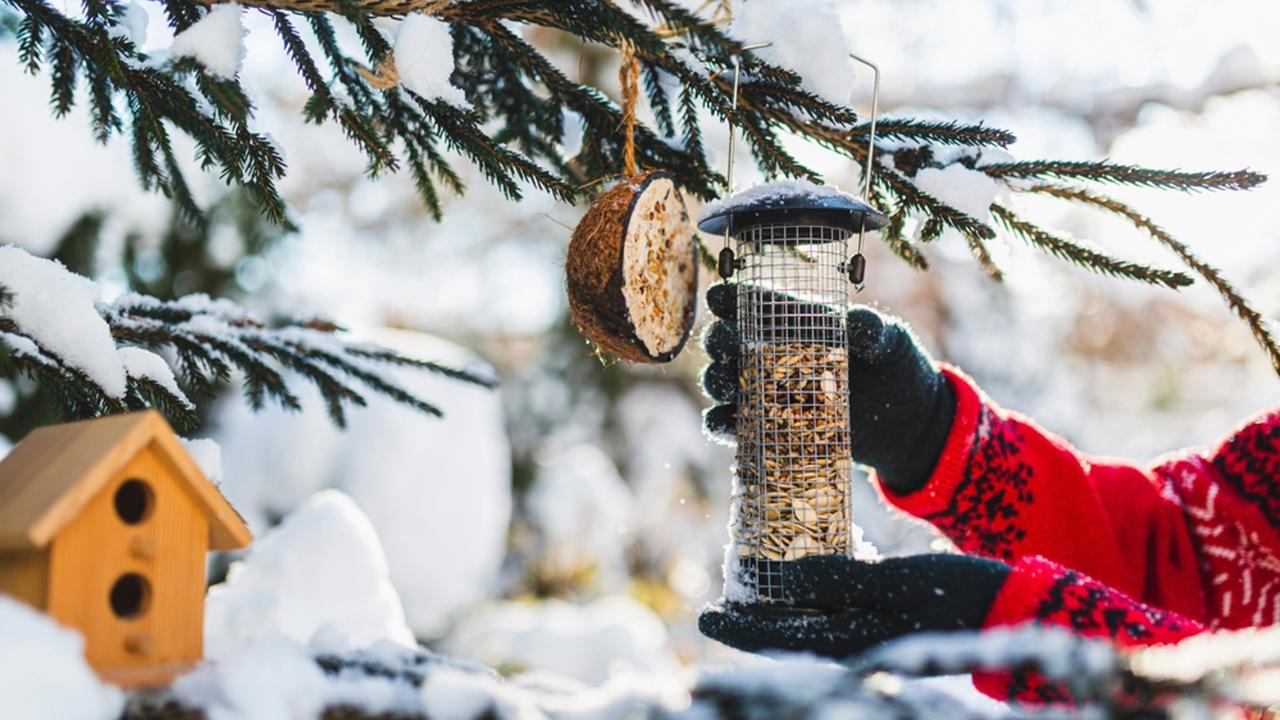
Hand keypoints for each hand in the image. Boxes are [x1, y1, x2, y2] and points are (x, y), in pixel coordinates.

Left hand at [698, 554, 1009, 658]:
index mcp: (851, 643)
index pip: (777, 640)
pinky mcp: (886, 626)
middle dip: (751, 623)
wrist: (1010, 608)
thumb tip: (778, 576)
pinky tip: (804, 587)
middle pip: (787, 637)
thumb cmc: (955, 594)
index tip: (704, 615)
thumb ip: (835, 579)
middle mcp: (854, 647)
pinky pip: (834, 619)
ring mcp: (871, 638)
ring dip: (778, 613)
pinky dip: (810, 605)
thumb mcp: (892, 582)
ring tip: (751, 594)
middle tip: (717, 604)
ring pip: (808, 628)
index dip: (737, 629)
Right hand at [699, 282, 955, 494]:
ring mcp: (771, 393)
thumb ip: (873, 329)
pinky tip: (724, 420)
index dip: (734, 299)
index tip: (719, 298)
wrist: (908, 423)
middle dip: (719, 340)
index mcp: (799, 323)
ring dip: (717, 381)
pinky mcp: (773, 429)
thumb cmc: (897, 368)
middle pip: (731, 342)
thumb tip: (856, 323)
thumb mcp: (891, 341)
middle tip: (723, 345)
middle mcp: (776, 355)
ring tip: (724, 383)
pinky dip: (722, 424)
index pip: (759, 305)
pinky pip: (736, 426)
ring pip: (726, 382)